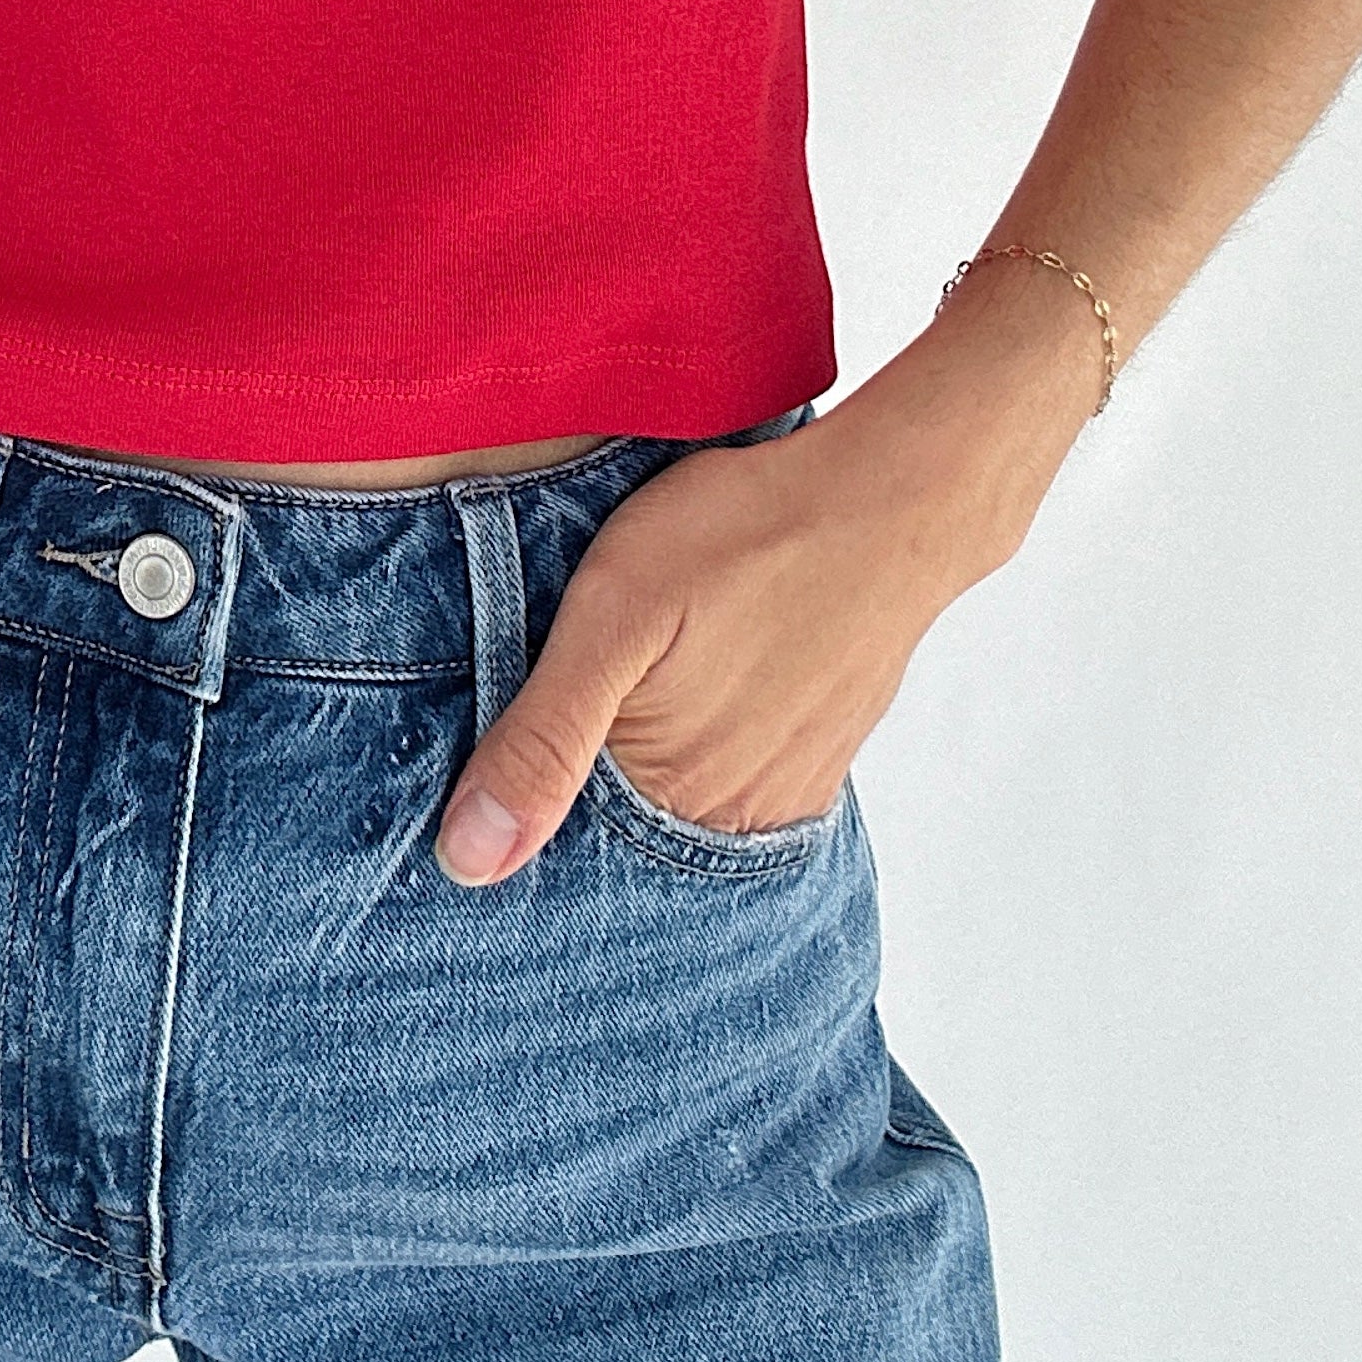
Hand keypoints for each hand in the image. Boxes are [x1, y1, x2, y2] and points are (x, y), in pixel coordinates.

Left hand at [433, 327, 1082, 884]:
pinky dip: (701, 740)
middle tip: (576, 681)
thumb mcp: (611, 618)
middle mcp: (731, 819)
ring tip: (642, 668)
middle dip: (577, 780)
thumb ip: (541, 740)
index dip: (515, 790)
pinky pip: (737, 774)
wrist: (892, 498)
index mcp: (667, 796)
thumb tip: (469, 863)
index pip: (559, 843)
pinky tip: (698, 674)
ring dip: (642, 756)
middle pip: (620, 827)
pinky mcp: (820, 753)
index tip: (495, 741)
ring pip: (678, 799)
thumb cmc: (745, 538)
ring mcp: (784, 789)